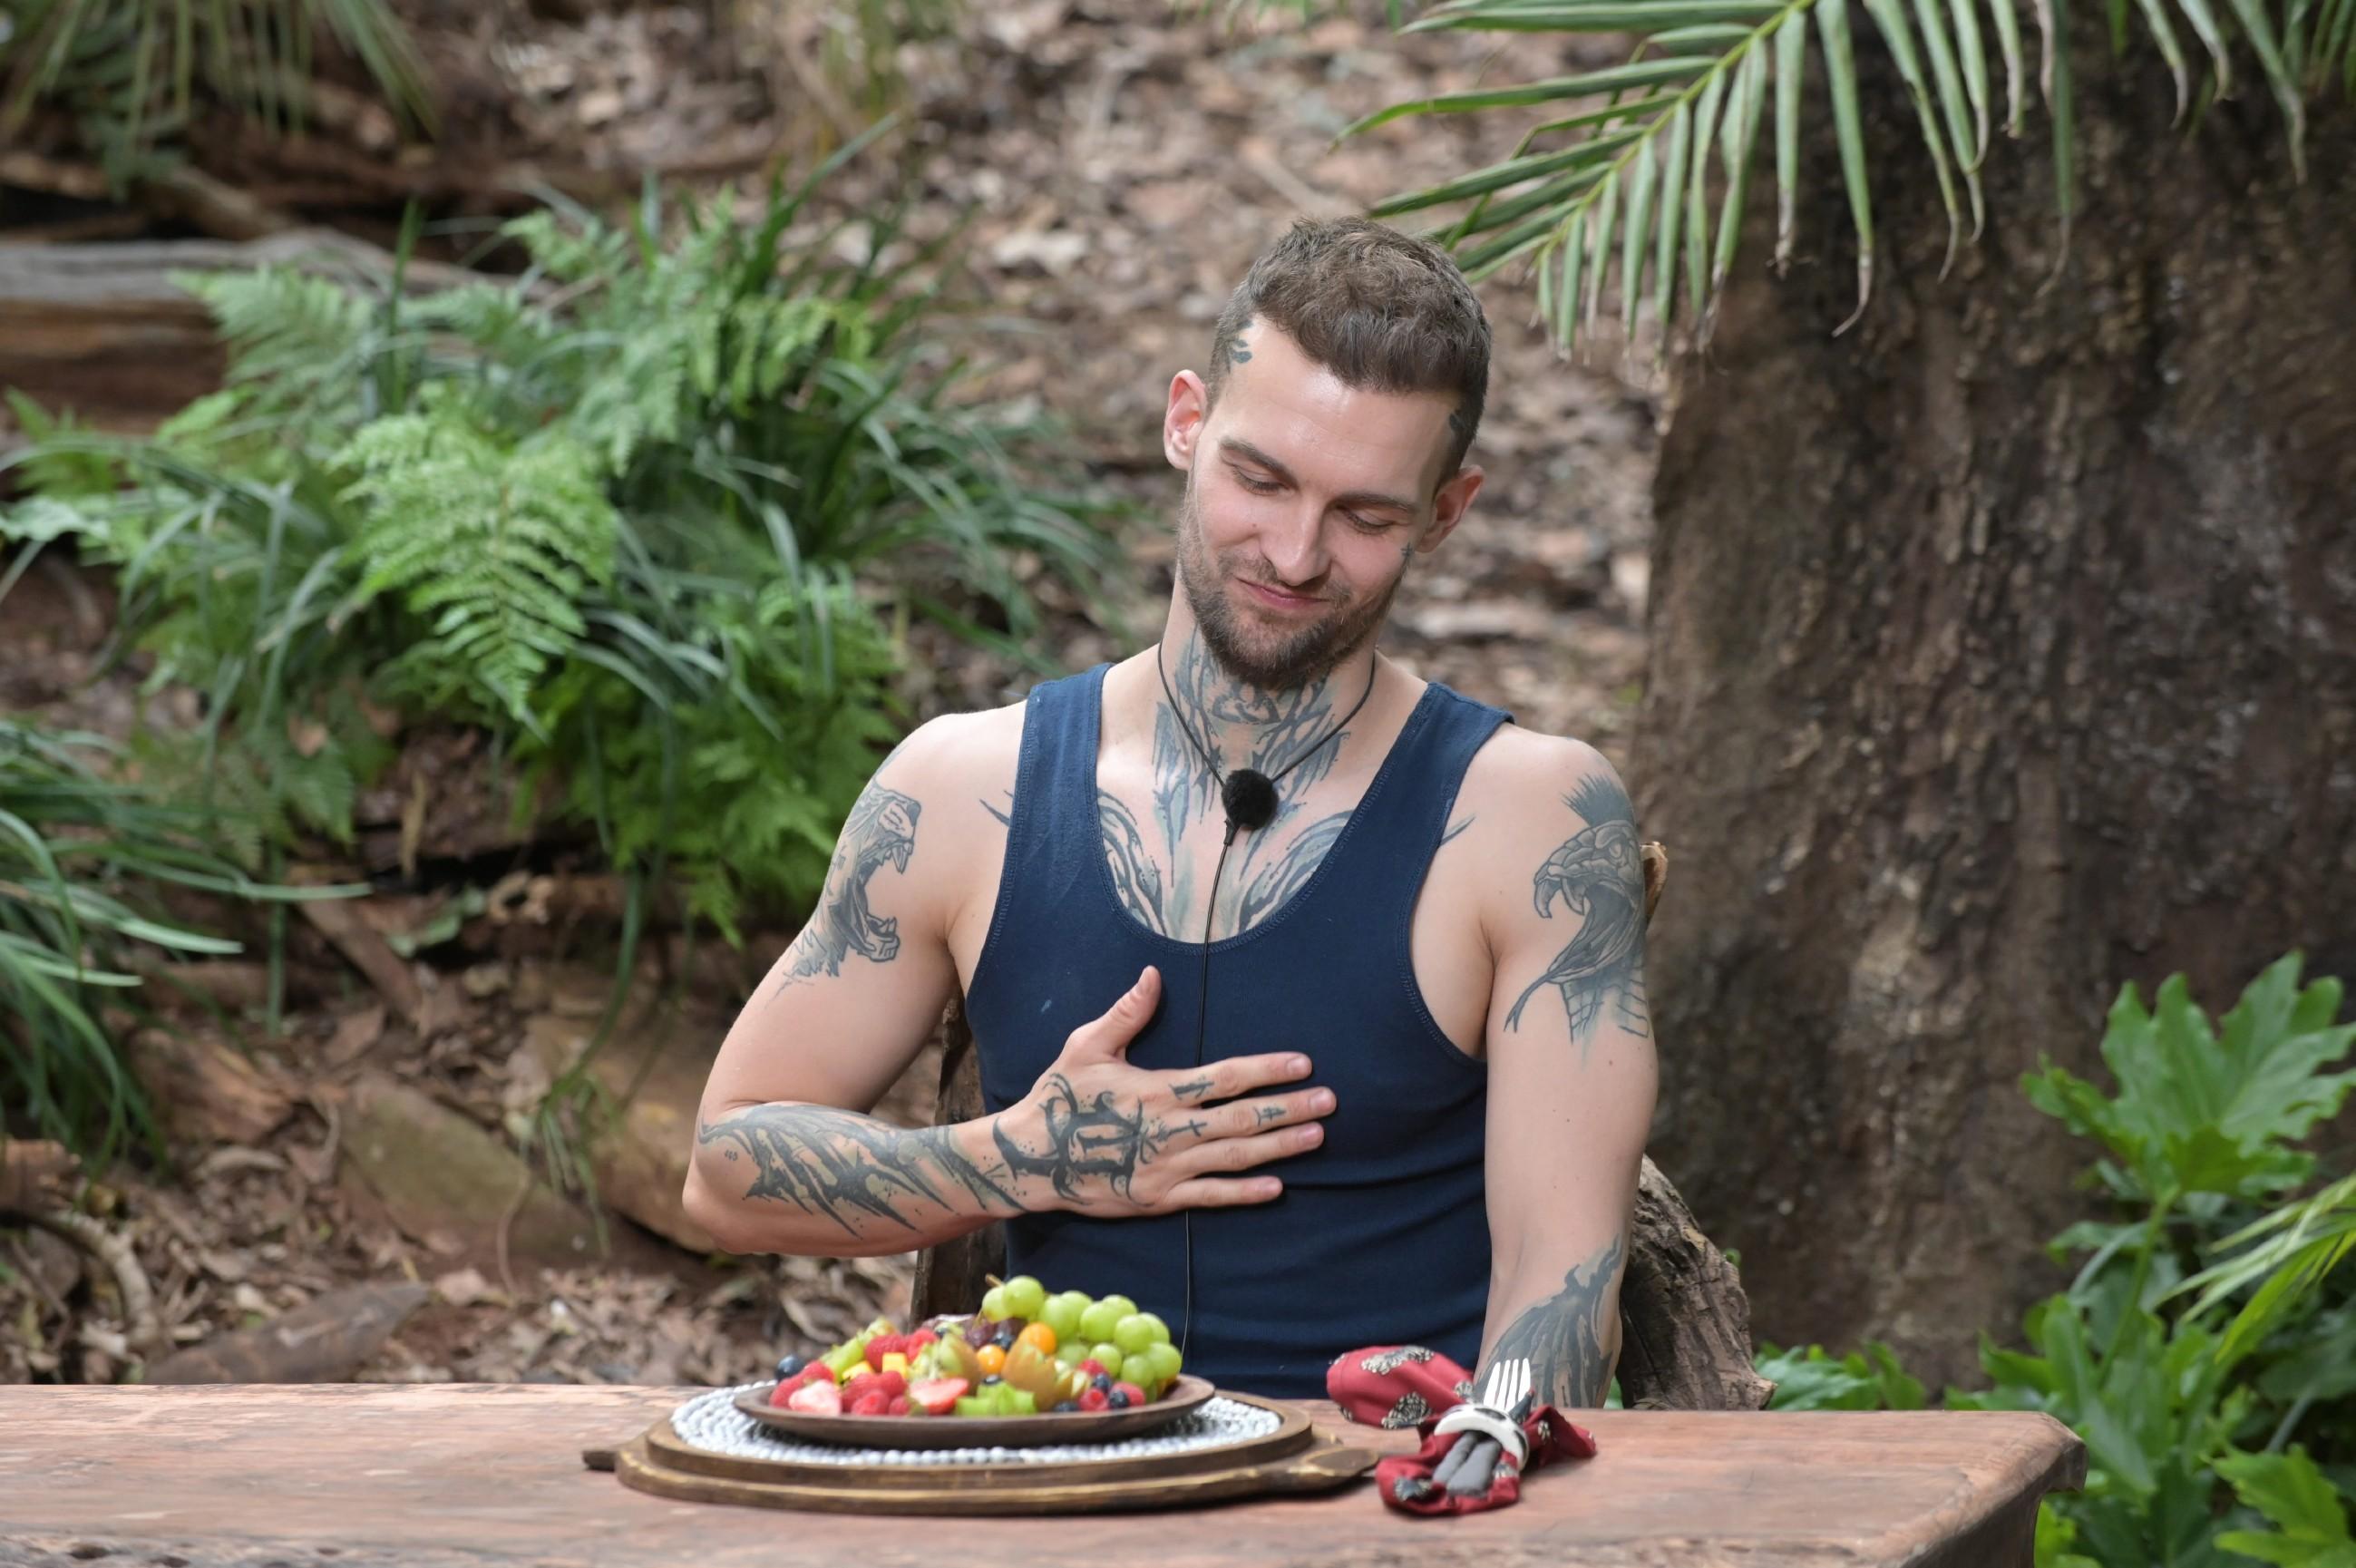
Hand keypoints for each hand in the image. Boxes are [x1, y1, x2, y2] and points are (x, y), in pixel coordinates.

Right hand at [994, 965, 1333, 1217]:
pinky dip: (1244, 1192)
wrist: (1028, 1159)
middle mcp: (1168, 1130)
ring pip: (1234, 1157)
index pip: (1224, 1077)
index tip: (1302, 1063)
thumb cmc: (1059, 1097)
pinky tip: (1276, 1186)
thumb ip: (1126, 1013)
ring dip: (1279, 1147)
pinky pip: (1210, 1197)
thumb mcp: (1086, 1047)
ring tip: (1317, 1137)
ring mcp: (1165, 1168)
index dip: (1266, 1070)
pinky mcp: (1158, 1198)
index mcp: (1156, 1089)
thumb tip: (1153, 975)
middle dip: (1289, 1109)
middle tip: (1330, 1101)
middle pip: (1241, 1119)